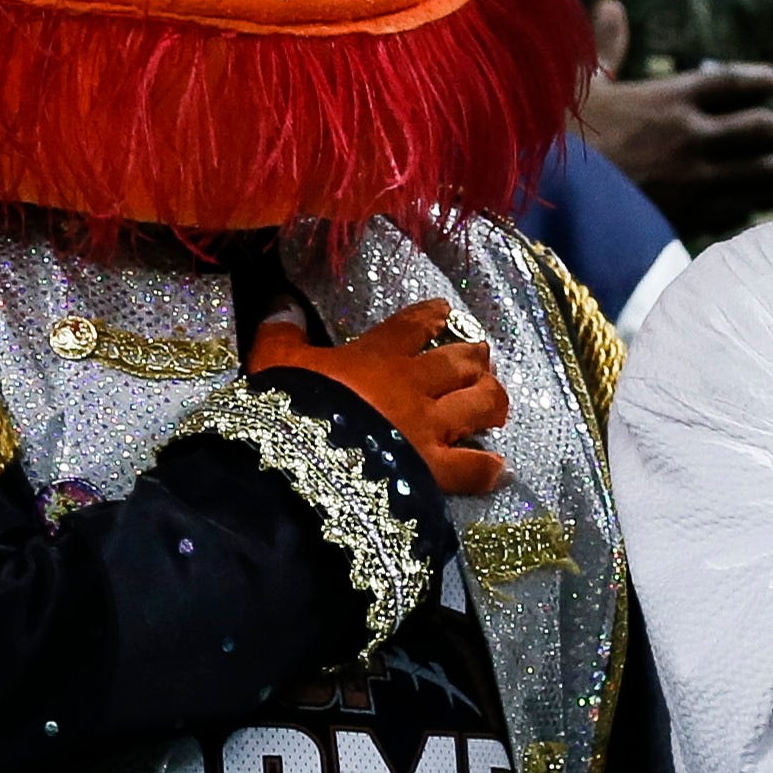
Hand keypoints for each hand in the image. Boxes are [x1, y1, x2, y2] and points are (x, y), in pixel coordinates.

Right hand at [249, 296, 509, 493]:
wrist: (301, 457)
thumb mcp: (274, 361)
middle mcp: (413, 387)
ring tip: (496, 402)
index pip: (412, 326)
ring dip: (492, 400)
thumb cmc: (288, 405)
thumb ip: (280, 332)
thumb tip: (280, 302)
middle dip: (474, 358)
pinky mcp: (435, 470)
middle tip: (482, 358)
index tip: (444, 310)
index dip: (431, 316)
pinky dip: (487, 468)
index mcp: (378, 357)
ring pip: (478, 405)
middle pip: (459, 363)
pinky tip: (498, 468)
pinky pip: (473, 468)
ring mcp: (430, 428)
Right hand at [579, 0, 772, 234]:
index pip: (733, 82)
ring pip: (757, 171)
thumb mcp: (583, 84)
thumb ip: (607, 47)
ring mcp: (696, 178)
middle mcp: (693, 134)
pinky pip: (736, 209)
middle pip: (757, 128)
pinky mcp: (690, 216)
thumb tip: (610, 5)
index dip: (763, 81)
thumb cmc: (564, 135)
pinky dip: (754, 204)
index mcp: (670, 97)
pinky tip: (764, 203)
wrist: (554, 197)